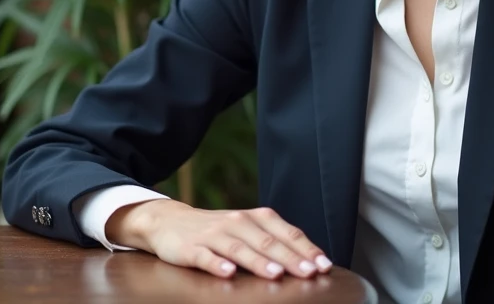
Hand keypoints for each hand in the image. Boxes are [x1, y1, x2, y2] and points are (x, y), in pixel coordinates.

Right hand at [106, 199, 332, 280]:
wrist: (169, 222)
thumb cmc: (219, 230)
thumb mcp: (248, 230)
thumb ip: (274, 242)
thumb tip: (310, 262)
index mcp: (256, 218)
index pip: (286, 232)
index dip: (306, 249)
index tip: (324, 265)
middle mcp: (237, 222)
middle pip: (267, 242)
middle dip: (290, 258)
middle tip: (309, 273)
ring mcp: (214, 234)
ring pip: (240, 248)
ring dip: (259, 261)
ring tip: (276, 274)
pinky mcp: (191, 248)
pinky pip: (206, 256)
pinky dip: (218, 264)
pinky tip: (229, 273)